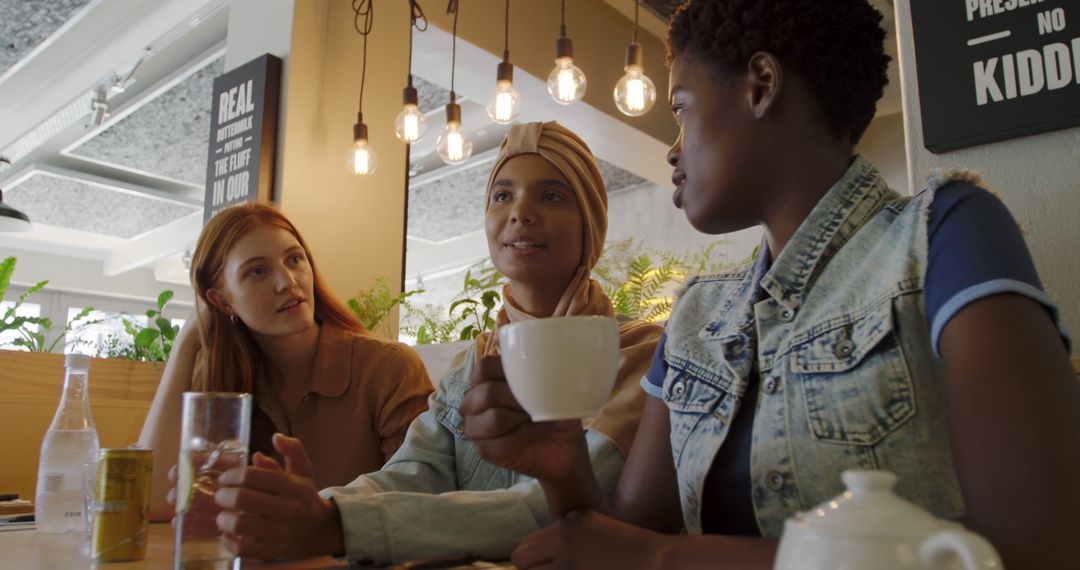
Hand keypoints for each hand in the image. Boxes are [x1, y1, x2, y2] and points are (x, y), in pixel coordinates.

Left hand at [213, 434, 343, 559]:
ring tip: (223, 516)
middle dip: (223, 496)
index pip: (252, 476)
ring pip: (240, 525)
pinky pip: (243, 549)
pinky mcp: (274, 551)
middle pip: (242, 499)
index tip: (224, 479)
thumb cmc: (306, 498)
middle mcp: (288, 508)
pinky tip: (228, 534)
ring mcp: (280, 532)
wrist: (324, 531)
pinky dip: (229, 542)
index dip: (231, 476)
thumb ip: (292, 450)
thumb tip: (276, 437)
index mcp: (293, 486)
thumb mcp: (304, 471)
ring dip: (224, 519)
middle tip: (219, 496)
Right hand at [459, 355, 587, 480]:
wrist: (565, 445)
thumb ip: (533, 362)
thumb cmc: (553, 410)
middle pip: (487, 393)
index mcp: (486, 380)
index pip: (484, 368)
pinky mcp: (484, 449)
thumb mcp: (550, 383)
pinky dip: (525, 437)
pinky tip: (536, 433)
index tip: (533, 379)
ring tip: (538, 418)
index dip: (509, 372)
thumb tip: (511, 334)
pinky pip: (500, 443)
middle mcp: (474, 402)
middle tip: (539, 404)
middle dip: (519, 399)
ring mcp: (475, 426)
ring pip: (494, 419)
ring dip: (523, 419)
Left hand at [512, 511, 664, 569]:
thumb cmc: (625, 542)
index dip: (530, 560)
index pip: (524, 547)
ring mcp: (568, 567)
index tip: (540, 566)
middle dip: (530, 569)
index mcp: (562, 526)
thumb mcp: (591, 521)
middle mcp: (561, 544)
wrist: (652, 560)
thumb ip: (564, 527)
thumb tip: (539, 542)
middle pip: (521, 562)